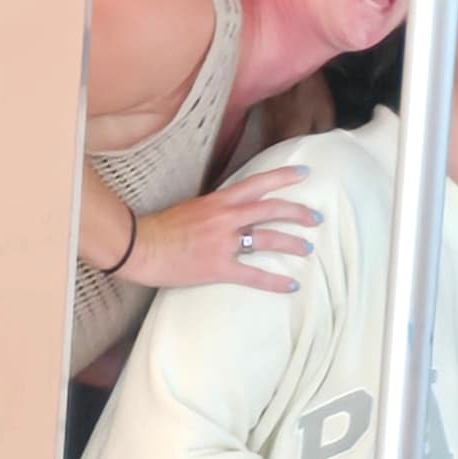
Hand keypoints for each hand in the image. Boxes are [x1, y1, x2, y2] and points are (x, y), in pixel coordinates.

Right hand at [115, 167, 320, 297]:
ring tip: (308, 248)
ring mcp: (224, 242)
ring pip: (268, 238)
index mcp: (219, 200)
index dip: (283, 177)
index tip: (304, 173)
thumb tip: (235, 211)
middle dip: (298, 212)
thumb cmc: (162, 228)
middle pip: (272, 209)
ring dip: (292, 243)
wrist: (141, 246)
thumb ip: (216, 208)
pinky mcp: (219, 267)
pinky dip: (275, 281)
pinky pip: (254, 274)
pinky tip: (292, 285)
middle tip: (316, 218)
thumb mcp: (193, 207)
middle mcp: (226, 217)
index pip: (258, 182)